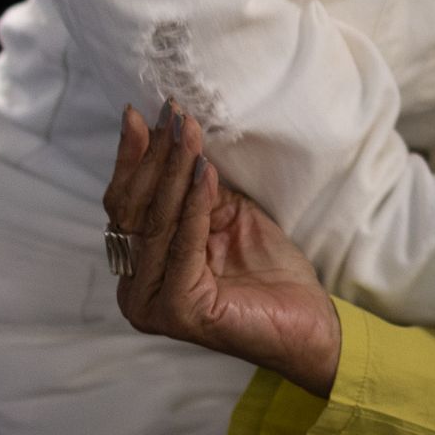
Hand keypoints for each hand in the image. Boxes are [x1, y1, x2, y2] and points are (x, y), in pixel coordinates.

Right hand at [105, 101, 341, 397]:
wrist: (309, 321)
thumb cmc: (269, 270)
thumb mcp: (227, 214)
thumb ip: (196, 187)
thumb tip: (174, 132)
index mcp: (141, 267)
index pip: (125, 204)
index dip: (133, 158)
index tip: (141, 114)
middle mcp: (136, 288)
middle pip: (133, 210)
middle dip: (153, 156)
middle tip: (169, 113)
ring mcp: (151, 303)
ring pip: (155, 222)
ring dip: (173, 170)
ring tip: (187, 131)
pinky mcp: (176, 310)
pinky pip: (182, 244)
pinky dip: (194, 204)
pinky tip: (206, 171)